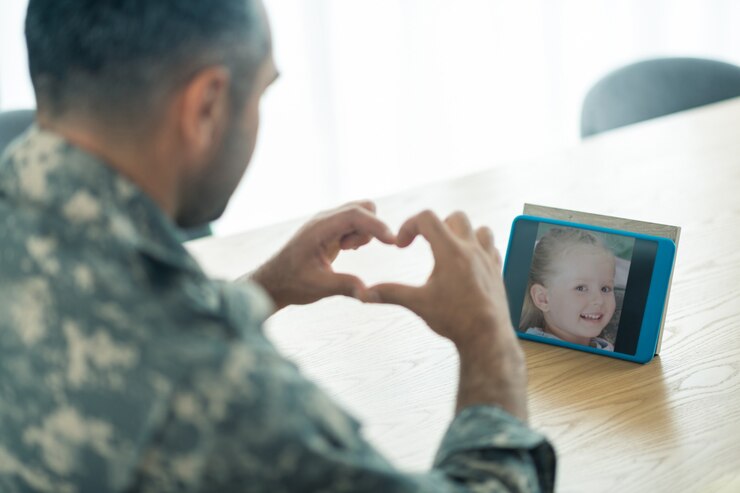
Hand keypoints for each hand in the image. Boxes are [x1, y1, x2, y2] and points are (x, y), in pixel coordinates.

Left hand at [248, 201, 395, 310]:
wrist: (274, 281)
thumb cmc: (292, 283)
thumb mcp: (318, 287)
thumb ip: (344, 286)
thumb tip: (369, 293)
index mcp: (319, 228)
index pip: (355, 214)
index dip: (376, 226)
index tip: (393, 242)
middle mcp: (324, 219)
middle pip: (362, 207)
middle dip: (370, 227)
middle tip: (353, 250)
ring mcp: (328, 222)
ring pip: (361, 213)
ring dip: (363, 231)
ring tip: (347, 251)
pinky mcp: (331, 229)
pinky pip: (355, 222)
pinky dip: (358, 234)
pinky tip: (346, 249)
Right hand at [363, 210, 526, 419]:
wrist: (486, 337)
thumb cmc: (454, 319)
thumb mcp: (418, 304)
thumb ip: (390, 294)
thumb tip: (364, 293)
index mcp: (450, 251)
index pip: (427, 218)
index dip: (409, 225)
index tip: (402, 245)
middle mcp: (471, 249)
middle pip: (456, 217)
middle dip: (437, 226)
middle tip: (426, 245)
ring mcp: (488, 259)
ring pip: (480, 229)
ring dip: (463, 234)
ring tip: (450, 251)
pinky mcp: (497, 272)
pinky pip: (492, 249)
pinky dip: (479, 250)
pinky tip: (468, 266)